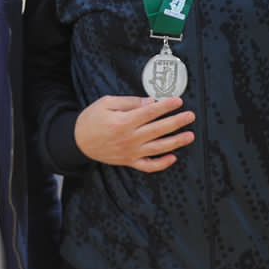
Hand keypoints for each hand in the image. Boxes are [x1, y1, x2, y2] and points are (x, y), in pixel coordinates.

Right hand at [74, 95, 195, 170]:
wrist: (77, 141)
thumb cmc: (91, 119)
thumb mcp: (106, 103)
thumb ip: (129, 102)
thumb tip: (151, 102)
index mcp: (124, 121)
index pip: (150, 112)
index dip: (166, 106)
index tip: (178, 101)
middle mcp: (130, 138)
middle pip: (158, 129)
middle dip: (177, 122)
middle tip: (191, 116)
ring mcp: (130, 152)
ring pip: (158, 148)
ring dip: (176, 142)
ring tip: (190, 136)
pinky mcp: (129, 162)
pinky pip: (148, 166)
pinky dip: (162, 164)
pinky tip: (173, 157)